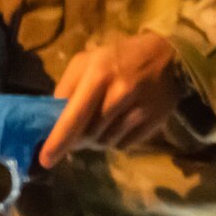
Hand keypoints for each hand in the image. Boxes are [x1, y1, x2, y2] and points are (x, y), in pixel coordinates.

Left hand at [40, 31, 183, 165]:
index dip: (58, 141)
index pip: (74, 116)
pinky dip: (116, 140)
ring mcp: (140, 109)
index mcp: (99, 75)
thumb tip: (53, 119)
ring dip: (97, 140)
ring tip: (100, 125)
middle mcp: (120, 94)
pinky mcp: (154, 122)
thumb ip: (67, 87)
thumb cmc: (121, 56)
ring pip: (106, 142)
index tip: (45, 160)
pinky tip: (118, 125)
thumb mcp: (88, 60)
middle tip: (76, 135)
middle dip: (78, 140)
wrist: (169, 55)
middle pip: (89, 134)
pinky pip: (125, 145)